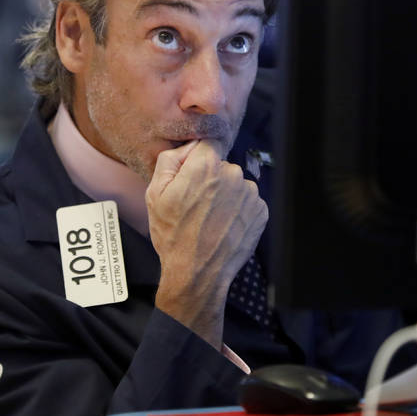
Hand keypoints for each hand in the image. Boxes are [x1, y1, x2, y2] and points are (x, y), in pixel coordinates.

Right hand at [145, 139, 268, 347]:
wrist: (197, 273)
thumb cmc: (173, 235)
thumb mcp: (155, 194)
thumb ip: (170, 160)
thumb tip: (188, 146)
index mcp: (206, 166)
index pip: (208, 142)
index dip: (199, 156)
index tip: (193, 173)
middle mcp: (233, 174)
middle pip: (222, 165)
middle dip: (210, 179)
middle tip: (196, 205)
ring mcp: (250, 194)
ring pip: (236, 184)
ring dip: (226, 195)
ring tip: (210, 219)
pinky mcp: (261, 211)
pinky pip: (247, 202)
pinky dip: (238, 210)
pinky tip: (224, 226)